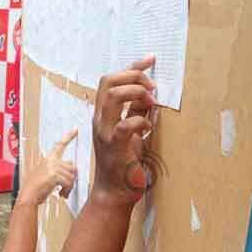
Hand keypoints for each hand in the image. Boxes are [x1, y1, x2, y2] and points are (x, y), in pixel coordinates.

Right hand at [20, 129, 77, 204]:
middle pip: (72, 166)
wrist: (28, 195)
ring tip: (62, 192)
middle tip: (66, 188)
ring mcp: (52, 167)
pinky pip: (69, 182)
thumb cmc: (34, 188)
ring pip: (72, 176)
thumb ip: (56, 169)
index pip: (59, 145)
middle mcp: (50, 161)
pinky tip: (61, 194)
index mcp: (47, 159)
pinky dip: (67, 190)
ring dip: (69, 187)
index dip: (69, 137)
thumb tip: (73, 170)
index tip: (76, 130)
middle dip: (71, 178)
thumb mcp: (43, 174)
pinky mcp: (54, 175)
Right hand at [92, 55, 155, 204]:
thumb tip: (149, 97)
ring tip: (150, 102)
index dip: (131, 67)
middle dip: (133, 76)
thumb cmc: (122, 164)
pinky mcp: (114, 146)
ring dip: (136, 93)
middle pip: (108, 82)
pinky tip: (148, 127)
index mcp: (103, 115)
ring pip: (112, 96)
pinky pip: (126, 124)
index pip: (110, 81)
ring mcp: (104, 132)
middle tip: (152, 87)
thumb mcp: (131, 133)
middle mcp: (100, 120)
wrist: (113, 192)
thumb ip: (135, 114)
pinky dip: (141, 120)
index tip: (150, 59)